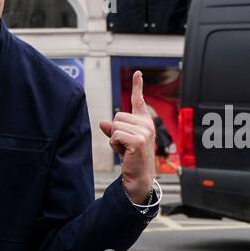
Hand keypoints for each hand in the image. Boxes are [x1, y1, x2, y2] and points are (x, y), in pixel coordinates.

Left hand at [98, 71, 155, 203]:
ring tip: (126, 150)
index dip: (137, 85)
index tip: (138, 73)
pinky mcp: (138, 140)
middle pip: (117, 116)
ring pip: (115, 126)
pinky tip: (125, 153)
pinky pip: (115, 135)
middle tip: (125, 145)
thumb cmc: (132, 159)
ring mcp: (144, 132)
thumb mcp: (121, 140)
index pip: (138, 100)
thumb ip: (113, 129)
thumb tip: (102, 122)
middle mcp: (146, 125)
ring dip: (115, 140)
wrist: (139, 177)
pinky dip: (115, 145)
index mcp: (144, 122)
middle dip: (115, 131)